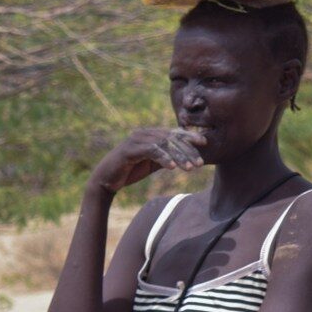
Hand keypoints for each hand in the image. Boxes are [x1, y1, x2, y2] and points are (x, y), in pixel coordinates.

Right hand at [89, 128, 208, 194]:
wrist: (107, 179)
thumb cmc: (130, 170)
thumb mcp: (153, 163)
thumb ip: (167, 157)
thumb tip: (186, 158)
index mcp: (150, 135)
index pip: (174, 132)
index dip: (189, 136)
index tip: (205, 143)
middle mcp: (144, 134)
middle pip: (171, 138)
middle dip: (187, 150)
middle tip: (199, 163)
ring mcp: (136, 140)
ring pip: (163, 144)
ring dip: (178, 156)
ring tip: (189, 168)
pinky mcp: (129, 150)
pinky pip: (150, 151)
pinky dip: (163, 158)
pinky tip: (172, 167)